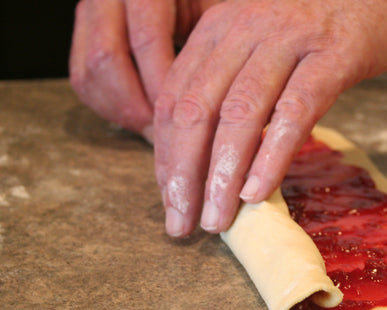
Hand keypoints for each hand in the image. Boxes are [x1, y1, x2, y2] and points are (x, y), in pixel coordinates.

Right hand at [69, 0, 218, 141]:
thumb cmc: (203, 5)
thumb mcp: (213, 12)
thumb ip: (212, 45)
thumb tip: (218, 100)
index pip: (146, 40)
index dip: (163, 85)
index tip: (183, 117)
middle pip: (107, 60)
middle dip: (137, 105)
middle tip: (165, 132)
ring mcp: (89, 16)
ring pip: (88, 75)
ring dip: (121, 111)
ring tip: (155, 131)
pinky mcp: (82, 38)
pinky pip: (83, 81)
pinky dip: (109, 107)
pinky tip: (139, 121)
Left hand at [154, 0, 386, 236]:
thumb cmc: (318, 25)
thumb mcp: (262, 43)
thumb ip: (233, 84)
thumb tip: (207, 152)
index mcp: (219, 31)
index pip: (176, 100)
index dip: (166, 156)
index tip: (169, 200)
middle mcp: (245, 31)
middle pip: (198, 110)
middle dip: (184, 175)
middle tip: (182, 223)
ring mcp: (290, 40)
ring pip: (241, 115)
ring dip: (223, 175)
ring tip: (216, 220)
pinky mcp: (334, 55)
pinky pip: (295, 112)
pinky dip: (273, 155)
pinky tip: (260, 192)